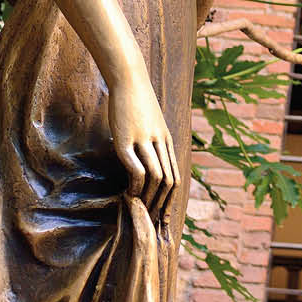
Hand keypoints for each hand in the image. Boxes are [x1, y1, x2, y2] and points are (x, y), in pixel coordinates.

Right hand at [109, 75, 177, 218]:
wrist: (129, 80)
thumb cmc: (137, 101)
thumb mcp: (151, 122)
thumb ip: (153, 140)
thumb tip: (149, 158)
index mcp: (168, 141)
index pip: (176, 176)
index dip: (171, 199)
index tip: (164, 216)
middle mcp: (160, 143)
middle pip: (169, 181)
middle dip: (162, 205)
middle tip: (153, 221)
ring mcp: (144, 141)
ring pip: (156, 177)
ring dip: (148, 198)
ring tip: (139, 209)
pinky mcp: (126, 140)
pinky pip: (136, 168)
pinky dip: (135, 185)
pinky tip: (128, 193)